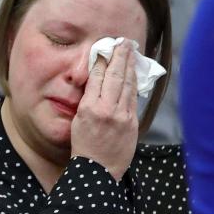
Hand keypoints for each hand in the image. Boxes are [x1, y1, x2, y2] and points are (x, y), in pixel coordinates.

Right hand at [70, 42, 138, 180]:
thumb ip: (88, 102)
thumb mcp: (78, 121)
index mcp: (88, 108)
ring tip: (131, 51)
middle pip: (115, 76)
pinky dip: (134, 83)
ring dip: (129, 66)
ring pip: (127, 85)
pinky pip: (133, 98)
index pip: (97, 77)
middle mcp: (106, 110)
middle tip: (124, 42)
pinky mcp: (132, 124)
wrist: (97, 172)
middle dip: (120, 56)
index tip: (106, 48)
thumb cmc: (84, 148)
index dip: (103, 60)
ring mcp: (122, 117)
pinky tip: (135, 73)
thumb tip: (99, 83)